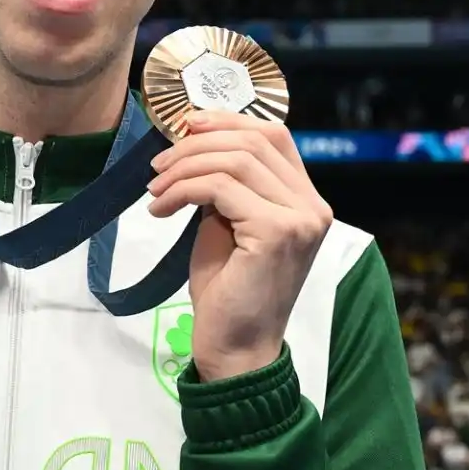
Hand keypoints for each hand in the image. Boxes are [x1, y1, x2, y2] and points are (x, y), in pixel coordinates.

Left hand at [144, 112, 334, 381]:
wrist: (236, 348)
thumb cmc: (230, 292)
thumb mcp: (227, 225)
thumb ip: (226, 185)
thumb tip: (195, 144)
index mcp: (306, 201)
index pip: (274, 136)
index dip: (228, 121)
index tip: (186, 126)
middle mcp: (312, 206)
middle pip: (253, 140)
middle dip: (197, 145)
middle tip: (158, 166)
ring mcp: (300, 218)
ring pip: (235, 159)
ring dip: (184, 167)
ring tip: (155, 190)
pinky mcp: (277, 232)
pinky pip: (220, 187)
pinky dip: (183, 189)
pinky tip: (161, 209)